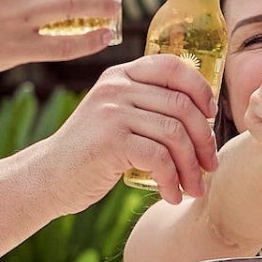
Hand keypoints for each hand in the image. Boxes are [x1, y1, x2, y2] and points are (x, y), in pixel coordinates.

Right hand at [41, 54, 220, 205]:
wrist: (49, 177)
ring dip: (192, 166)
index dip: (200, 89)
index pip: (171, 66)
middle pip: (181, 106)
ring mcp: (112, 113)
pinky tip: (171, 195)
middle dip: (205, 140)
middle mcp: (116, 88)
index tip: (212, 115)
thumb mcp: (115, 116)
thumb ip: (146, 106)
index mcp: (121, 75)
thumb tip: (204, 114)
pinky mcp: (110, 141)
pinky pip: (159, 158)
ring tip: (194, 187)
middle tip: (209, 166)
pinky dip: (172, 180)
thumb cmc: (91, 153)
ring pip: (174, 134)